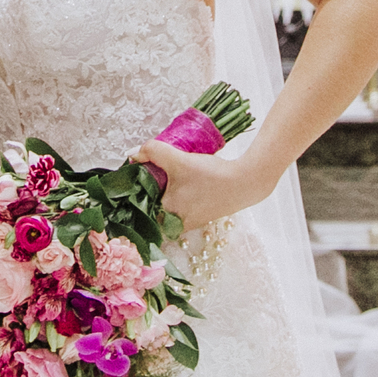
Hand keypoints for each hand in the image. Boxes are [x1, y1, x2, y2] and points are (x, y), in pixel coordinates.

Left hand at [129, 141, 274, 233]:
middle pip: (151, 206)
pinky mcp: (199, 216)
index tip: (132, 176)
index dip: (132, 192)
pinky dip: (176, 193)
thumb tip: (132, 153)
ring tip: (164, 172)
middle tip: (148, 169)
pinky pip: (178, 205)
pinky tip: (180, 178)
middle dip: (148, 189)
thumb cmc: (211, 176)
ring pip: (165, 205)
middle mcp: (175, 224)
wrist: (245, 183)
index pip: (138, 208)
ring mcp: (188, 222)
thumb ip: (152, 152)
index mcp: (166, 216)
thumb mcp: (178, 159)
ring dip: (162, 190)